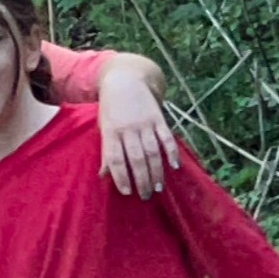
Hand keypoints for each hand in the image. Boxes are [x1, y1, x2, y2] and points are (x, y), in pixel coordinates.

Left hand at [95, 68, 179, 198]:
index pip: (115, 159)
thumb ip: (106, 151)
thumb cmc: (111, 109)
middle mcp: (128, 129)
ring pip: (152, 151)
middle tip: (145, 196)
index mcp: (111, 132)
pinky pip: (166, 137)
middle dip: (141, 179)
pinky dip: (171, 152)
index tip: (126, 192)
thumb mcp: (104, 128)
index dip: (120, 177)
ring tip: (158, 187)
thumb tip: (103, 175)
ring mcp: (145, 123)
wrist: (125, 81)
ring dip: (156, 171)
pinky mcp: (159, 118)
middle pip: (136, 159)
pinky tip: (174, 166)